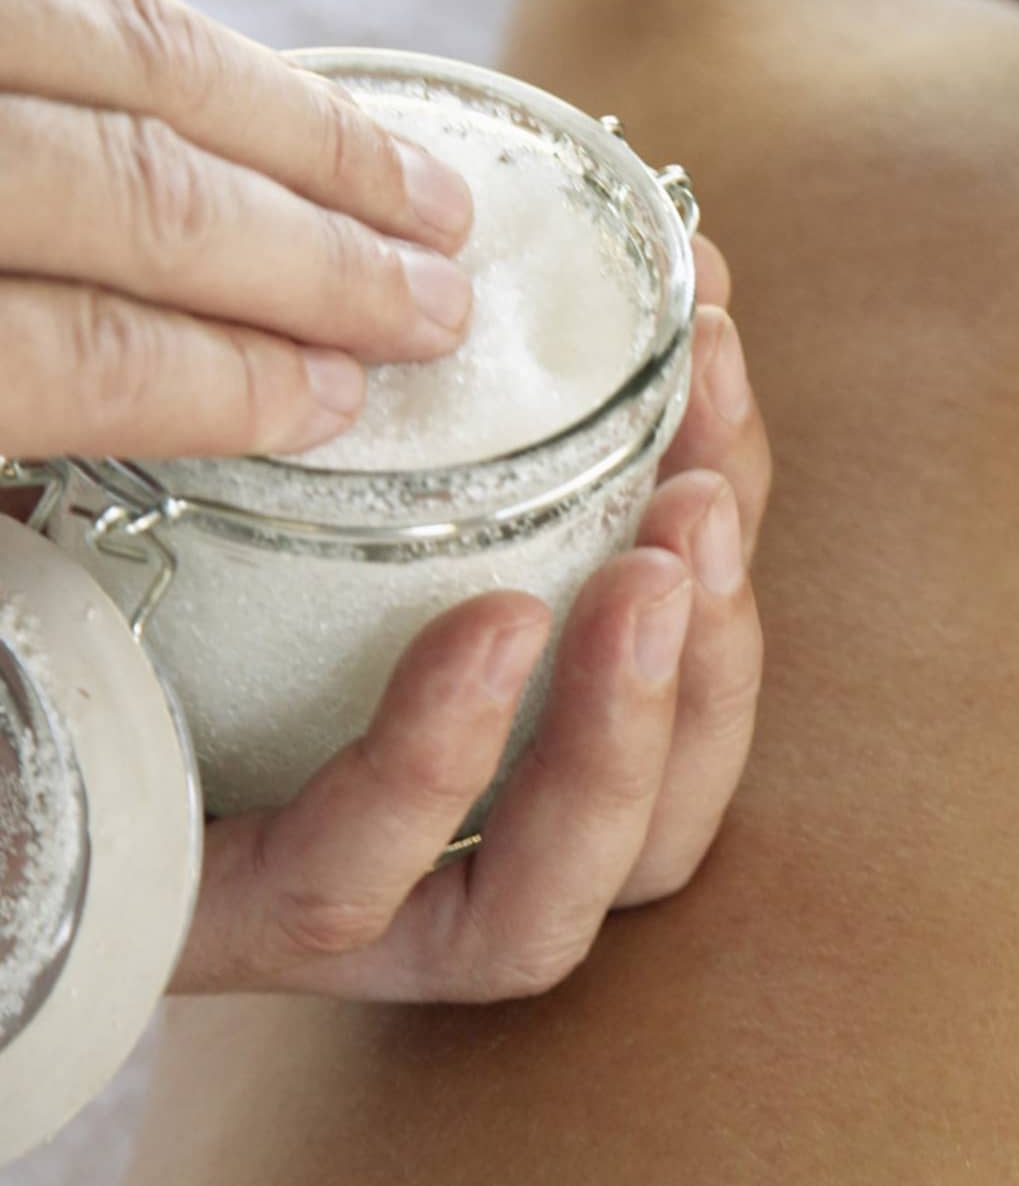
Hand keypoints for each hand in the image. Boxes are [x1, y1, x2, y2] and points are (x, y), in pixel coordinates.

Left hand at [0, 0, 476, 461]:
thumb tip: (100, 486)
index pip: (86, 352)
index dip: (230, 383)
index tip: (329, 401)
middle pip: (142, 196)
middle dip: (318, 262)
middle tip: (433, 308)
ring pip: (135, 54)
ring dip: (307, 137)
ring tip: (422, 201)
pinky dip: (211, 56)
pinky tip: (289, 108)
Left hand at [173, 249, 769, 1001]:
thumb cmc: (123, 520)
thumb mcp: (328, 432)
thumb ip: (479, 390)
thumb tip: (674, 260)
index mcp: (490, 747)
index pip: (667, 693)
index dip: (728, 541)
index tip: (717, 366)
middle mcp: (436, 850)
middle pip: (649, 831)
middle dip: (717, 668)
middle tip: (709, 495)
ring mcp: (333, 905)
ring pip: (544, 909)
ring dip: (632, 733)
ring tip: (658, 572)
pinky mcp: (210, 925)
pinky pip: (351, 881)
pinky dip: (439, 755)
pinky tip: (494, 628)